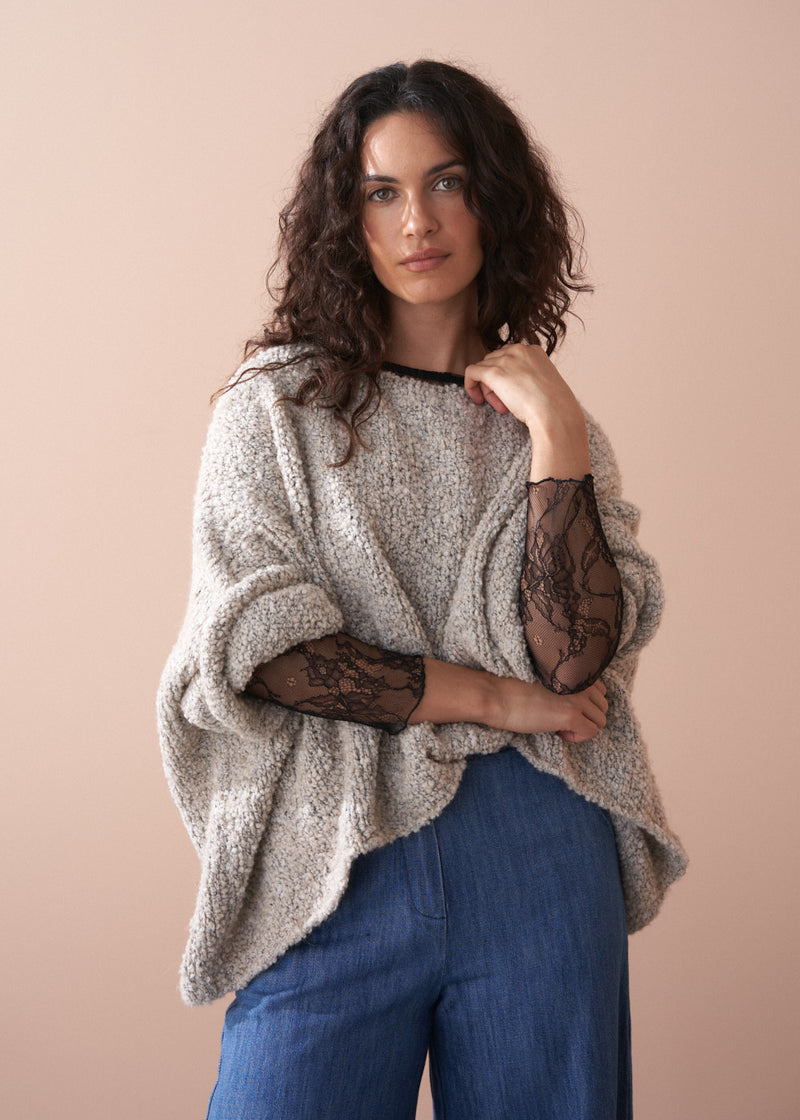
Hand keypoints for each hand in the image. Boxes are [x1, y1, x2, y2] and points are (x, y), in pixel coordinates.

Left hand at [464, 341, 582, 432]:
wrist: (554, 413)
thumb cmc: (553, 406)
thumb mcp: (544, 383)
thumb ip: (530, 377)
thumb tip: (515, 385)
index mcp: (534, 351)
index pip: (509, 357)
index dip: (507, 376)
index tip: (513, 393)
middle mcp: (519, 349)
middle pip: (495, 361)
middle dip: (496, 383)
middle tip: (505, 404)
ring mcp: (506, 359)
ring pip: (484, 368)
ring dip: (488, 388)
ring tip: (501, 406)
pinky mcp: (493, 372)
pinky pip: (471, 373)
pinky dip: (470, 385)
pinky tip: (477, 399)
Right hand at [490, 674, 607, 742]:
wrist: (497, 696)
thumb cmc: (513, 689)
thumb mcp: (546, 681)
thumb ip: (566, 685)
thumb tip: (579, 705)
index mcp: (573, 671)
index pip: (599, 689)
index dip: (584, 703)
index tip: (563, 707)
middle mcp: (580, 682)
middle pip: (603, 705)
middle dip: (586, 716)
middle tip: (561, 719)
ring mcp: (577, 698)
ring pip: (601, 719)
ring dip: (583, 726)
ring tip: (559, 725)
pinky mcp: (571, 715)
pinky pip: (591, 731)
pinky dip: (578, 736)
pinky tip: (559, 732)